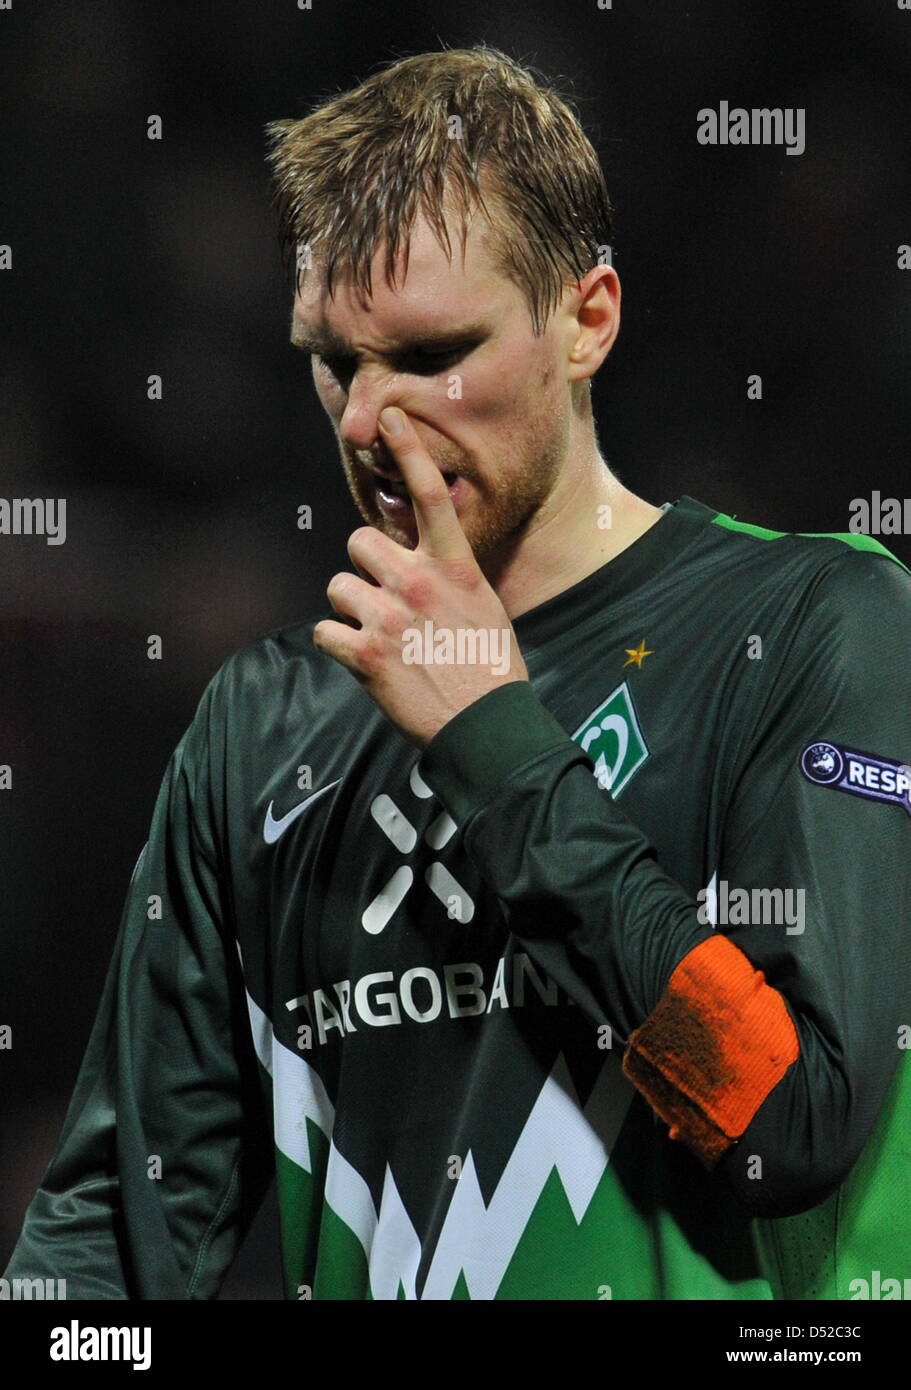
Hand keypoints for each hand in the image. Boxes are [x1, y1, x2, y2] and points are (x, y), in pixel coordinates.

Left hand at [314, 407, 528, 745]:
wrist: (487, 725)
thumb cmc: (491, 668)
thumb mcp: (484, 606)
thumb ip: (448, 577)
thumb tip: (420, 566)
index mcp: (454, 567)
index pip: (430, 495)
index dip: (409, 450)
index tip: (389, 416)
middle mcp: (417, 583)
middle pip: (359, 542)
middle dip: (365, 568)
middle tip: (386, 599)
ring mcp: (388, 617)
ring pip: (338, 587)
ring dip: (350, 609)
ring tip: (380, 637)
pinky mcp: (364, 653)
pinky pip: (324, 632)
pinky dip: (337, 647)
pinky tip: (365, 662)